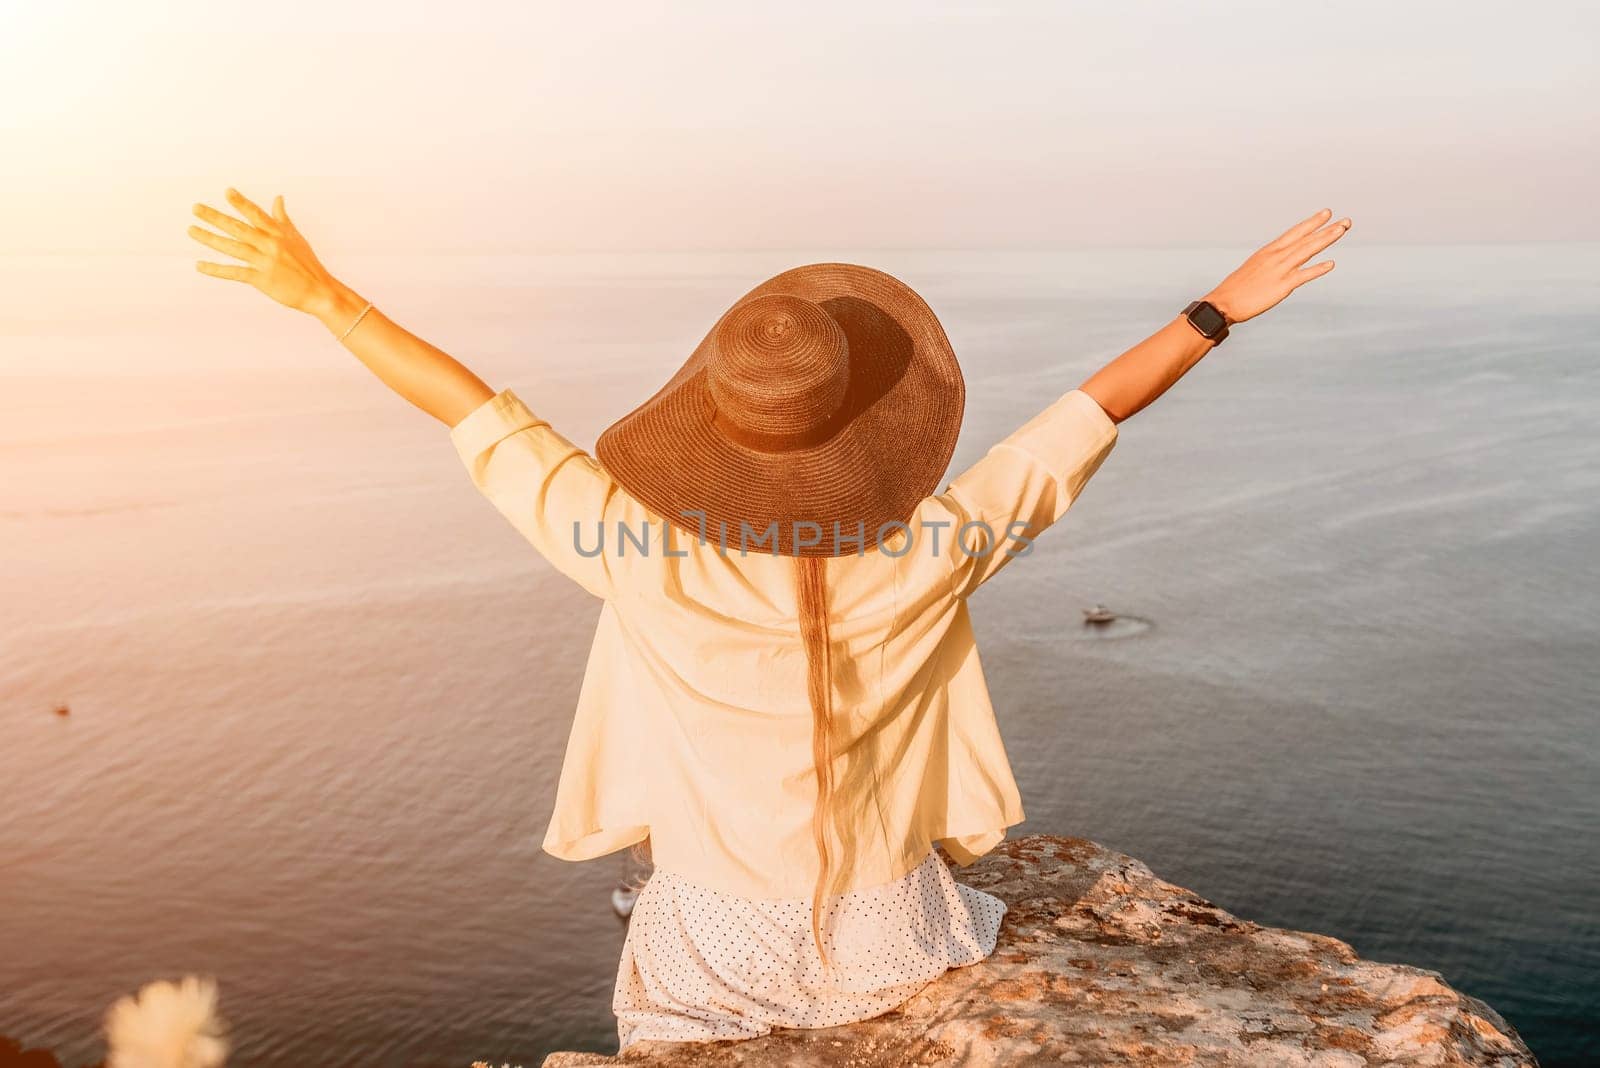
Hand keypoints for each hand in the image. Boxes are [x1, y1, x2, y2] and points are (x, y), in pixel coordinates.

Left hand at [188, 188, 351, 320]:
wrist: (320, 291)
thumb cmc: (309, 265)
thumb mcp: (296, 238)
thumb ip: (282, 219)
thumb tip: (278, 198)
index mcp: (278, 234)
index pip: (256, 214)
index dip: (241, 203)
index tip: (227, 192)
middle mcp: (270, 244)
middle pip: (238, 228)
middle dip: (215, 217)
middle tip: (196, 208)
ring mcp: (265, 261)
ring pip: (233, 247)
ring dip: (210, 238)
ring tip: (192, 230)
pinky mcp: (262, 279)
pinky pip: (235, 272)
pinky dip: (216, 269)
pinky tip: (200, 265)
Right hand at [1203, 208, 1351, 323]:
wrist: (1224, 302)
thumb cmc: (1236, 288)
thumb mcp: (1253, 267)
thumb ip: (1269, 262)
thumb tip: (1277, 261)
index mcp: (1269, 251)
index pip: (1294, 232)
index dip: (1312, 222)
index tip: (1327, 213)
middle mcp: (1276, 256)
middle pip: (1306, 239)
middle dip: (1327, 229)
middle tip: (1346, 221)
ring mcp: (1280, 270)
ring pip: (1307, 250)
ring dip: (1326, 239)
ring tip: (1342, 230)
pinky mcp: (1282, 286)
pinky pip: (1303, 275)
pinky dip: (1317, 269)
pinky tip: (1331, 264)